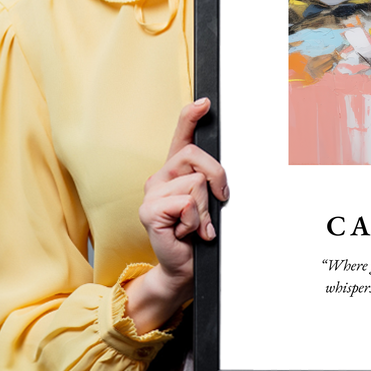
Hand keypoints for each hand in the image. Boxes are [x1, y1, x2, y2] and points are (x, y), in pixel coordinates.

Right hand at [124, 98, 228, 332]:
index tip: (205, 102)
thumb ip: (210, 183)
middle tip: (218, 202)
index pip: (181, 136)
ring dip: (205, 210)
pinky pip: (186, 203)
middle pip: (196, 156)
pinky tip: (186, 233)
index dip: (191, 116)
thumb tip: (221, 175)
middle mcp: (160, 177)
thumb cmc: (198, 234)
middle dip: (217, 178)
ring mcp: (151, 193)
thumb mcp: (209, 203)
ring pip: (196, 183)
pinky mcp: (149, 211)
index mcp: (175, 171)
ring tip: (197, 225)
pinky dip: (195, 221)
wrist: (185, 267)